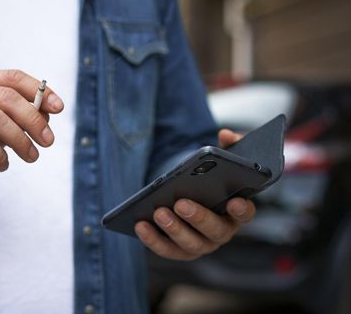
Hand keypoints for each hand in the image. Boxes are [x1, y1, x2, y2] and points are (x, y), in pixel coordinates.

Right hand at [0, 70, 63, 195]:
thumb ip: (18, 116)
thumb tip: (49, 112)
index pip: (12, 77)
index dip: (39, 91)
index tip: (59, 108)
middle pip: (7, 98)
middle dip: (34, 120)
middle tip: (48, 141)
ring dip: (21, 141)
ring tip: (31, 157)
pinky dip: (0, 156)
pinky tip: (3, 165)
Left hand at [134, 129, 255, 260]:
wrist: (190, 196)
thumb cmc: (208, 179)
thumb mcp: (220, 161)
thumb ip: (229, 147)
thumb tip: (226, 135)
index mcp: (236, 210)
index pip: (245, 212)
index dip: (242, 209)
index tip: (235, 201)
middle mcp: (222, 231)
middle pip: (215, 230)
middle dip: (198, 217)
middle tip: (181, 203)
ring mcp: (202, 244)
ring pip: (190, 243)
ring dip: (174, 229)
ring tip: (158, 212)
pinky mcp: (180, 251)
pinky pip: (166, 249)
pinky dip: (153, 240)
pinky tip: (140, 225)